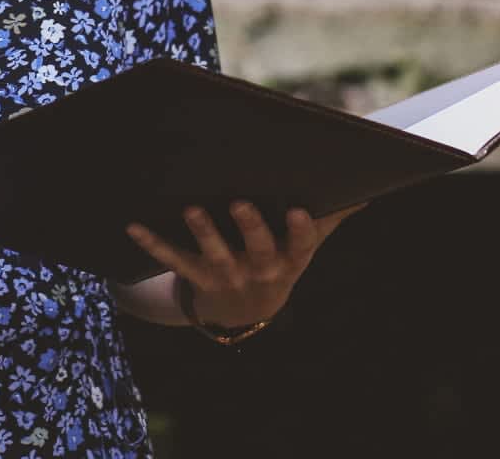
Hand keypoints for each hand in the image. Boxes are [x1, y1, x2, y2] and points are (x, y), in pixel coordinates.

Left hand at [124, 200, 362, 328]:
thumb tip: (368, 186)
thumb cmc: (279, 261)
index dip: (302, 229)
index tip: (301, 209)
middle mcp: (261, 269)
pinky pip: (174, 260)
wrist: (244, 312)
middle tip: (240, 203)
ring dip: (202, 232)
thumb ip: (332, 215)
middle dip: (250, 227)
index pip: (302, 244)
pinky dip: (152, 243)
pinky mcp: (197, 277)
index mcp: (291, 259)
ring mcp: (227, 275)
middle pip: (257, 248)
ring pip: (214, 254)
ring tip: (191, 209)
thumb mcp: (306, 246)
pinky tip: (132, 225)